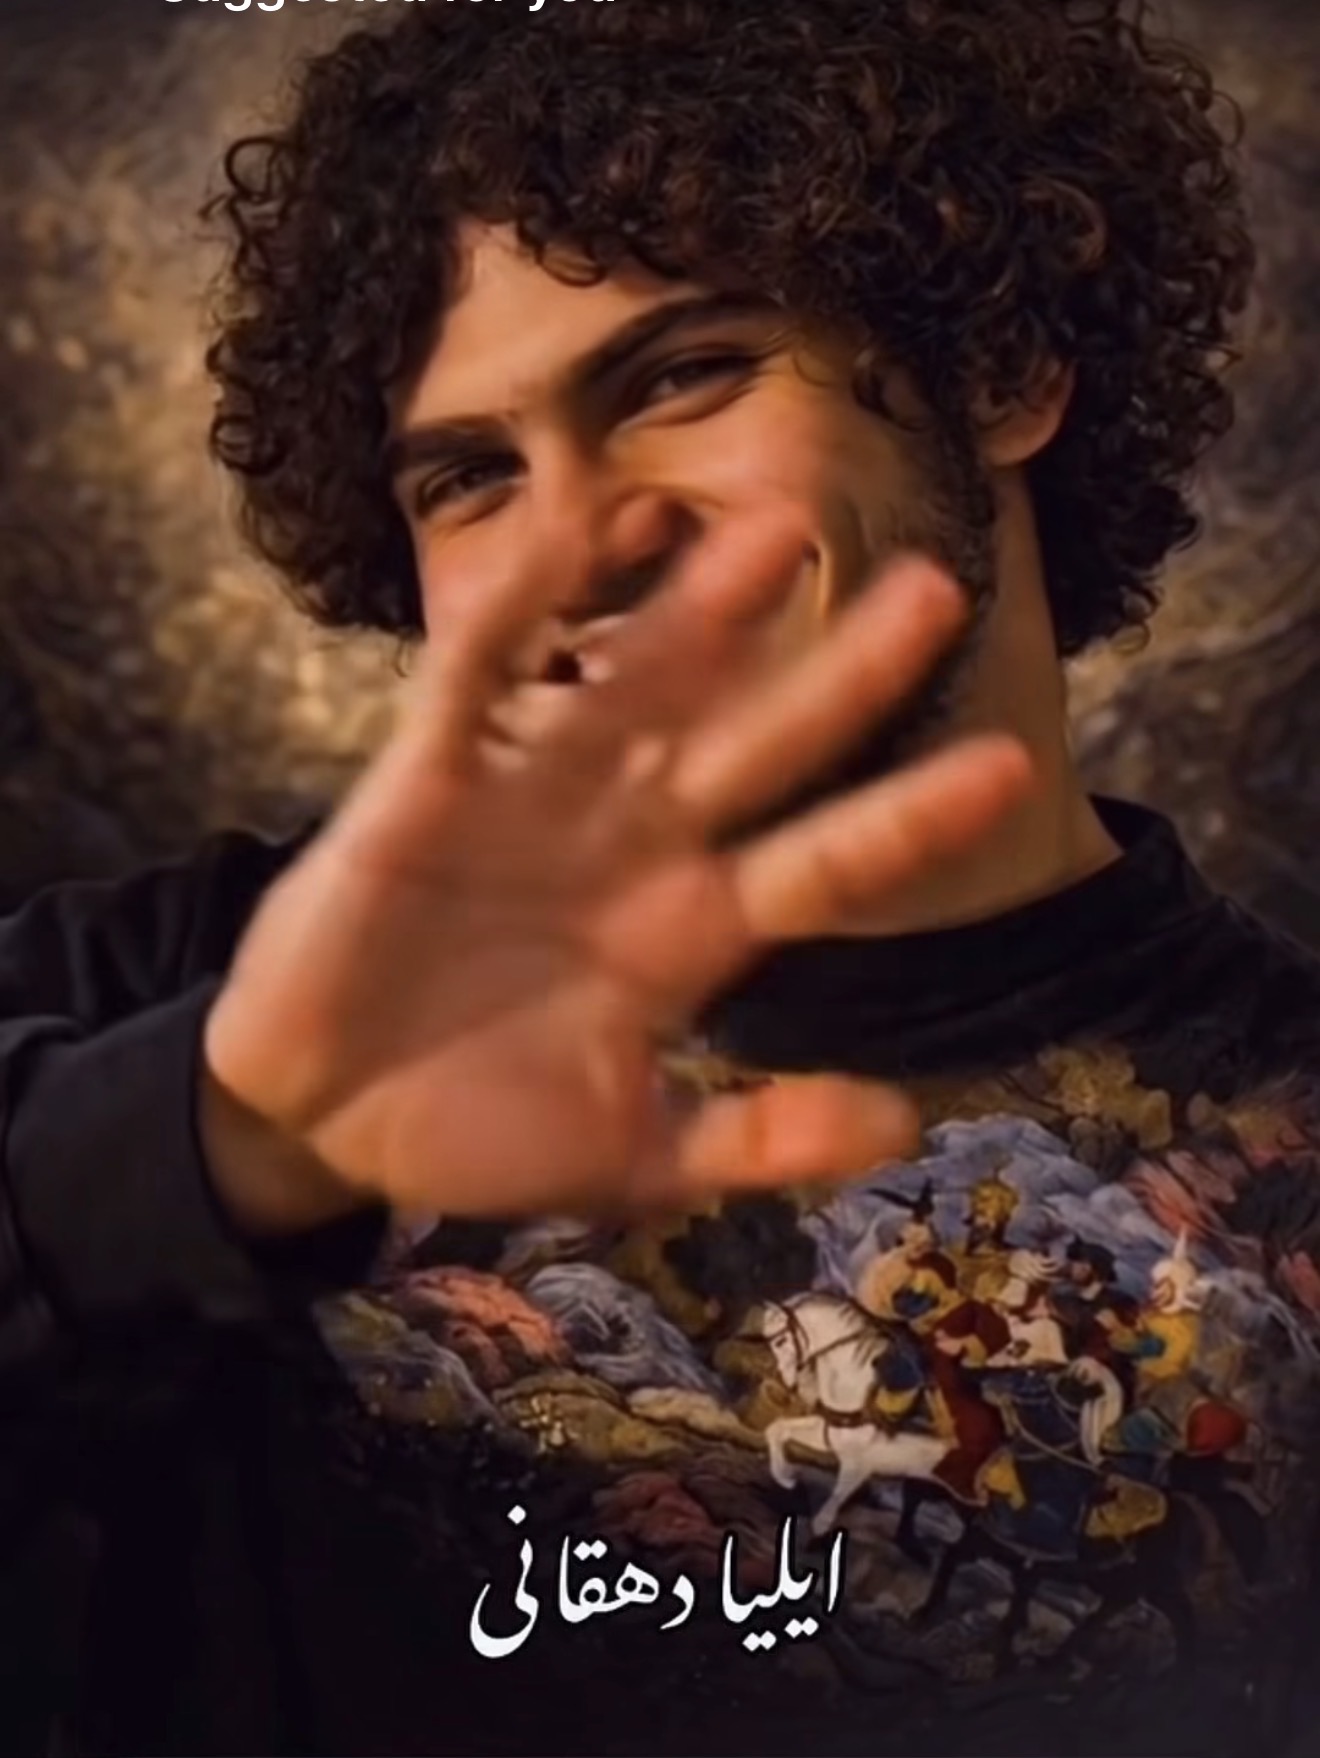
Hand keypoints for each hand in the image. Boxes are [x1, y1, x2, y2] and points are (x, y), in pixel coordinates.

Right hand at [202, 512, 1032, 1223]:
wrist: (323, 1119)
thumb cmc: (475, 1131)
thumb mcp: (630, 1157)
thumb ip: (757, 1138)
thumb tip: (906, 1124)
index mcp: (689, 935)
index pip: (820, 864)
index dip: (907, 818)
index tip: (1007, 767)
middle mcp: (631, 849)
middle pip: (753, 747)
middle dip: (836, 677)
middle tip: (932, 593)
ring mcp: (535, 804)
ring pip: (633, 688)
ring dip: (699, 614)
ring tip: (774, 532)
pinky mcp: (431, 779)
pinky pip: (482, 679)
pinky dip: (523, 609)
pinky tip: (582, 533)